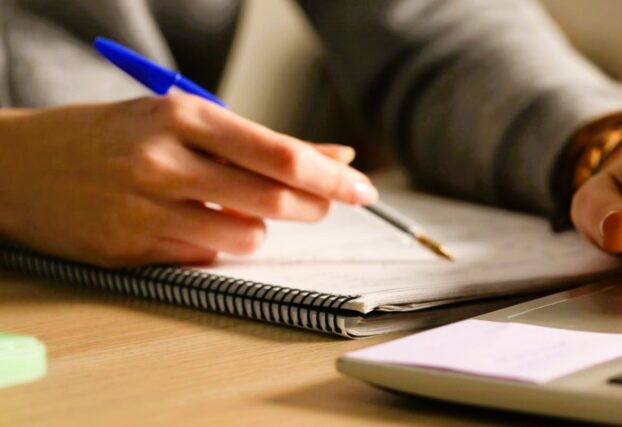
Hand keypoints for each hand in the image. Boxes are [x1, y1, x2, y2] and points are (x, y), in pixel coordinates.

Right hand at [0, 93, 376, 266]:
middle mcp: (163, 161)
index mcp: (182, 116)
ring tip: (237, 210)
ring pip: (246, 236)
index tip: (362, 188)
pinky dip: (216, 245)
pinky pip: (205, 258)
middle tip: (326, 204)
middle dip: (314, 206)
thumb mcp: (181, 120)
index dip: (330, 176)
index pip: (278, 153)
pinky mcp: (130, 249)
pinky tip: (193, 225)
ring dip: (258, 229)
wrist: (19, 166)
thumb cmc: (111, 136)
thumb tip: (333, 159)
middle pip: (272, 198)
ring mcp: (144, 209)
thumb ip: (257, 142)